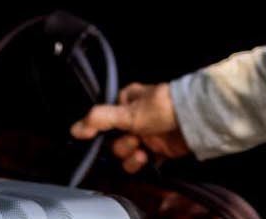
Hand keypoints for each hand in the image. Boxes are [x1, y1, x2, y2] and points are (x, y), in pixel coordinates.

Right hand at [71, 81, 191, 172]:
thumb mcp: (125, 112)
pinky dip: (141, 164)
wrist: (193, 120)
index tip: (104, 137)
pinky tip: (148, 159)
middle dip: (121, 145)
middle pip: (113, 141)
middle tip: (134, 140)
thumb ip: (97, 120)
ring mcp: (146, 135)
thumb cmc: (160, 108)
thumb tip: (73, 129)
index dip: (102, 132)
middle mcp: (134, 118)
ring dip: (130, 157)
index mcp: (125, 102)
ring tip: (143, 151)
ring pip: (125, 154)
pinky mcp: (158, 150)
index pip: (103, 121)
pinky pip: (141, 162)